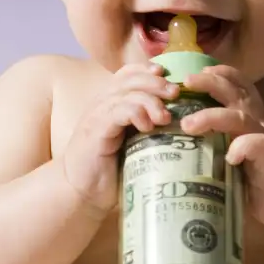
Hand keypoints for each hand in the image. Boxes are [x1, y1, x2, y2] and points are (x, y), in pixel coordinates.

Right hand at [63, 63, 178, 213]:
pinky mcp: (95, 129)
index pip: (128, 74)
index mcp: (111, 104)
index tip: (169, 77)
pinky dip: (136, 113)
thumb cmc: (110, 171)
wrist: (80, 192)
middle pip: (130, 78)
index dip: (148, 71)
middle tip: (176, 92)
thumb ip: (149, 131)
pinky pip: (118, 111)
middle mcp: (102, 104)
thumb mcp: (133, 146)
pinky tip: (148, 126)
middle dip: (156, 82)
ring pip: (127, 93)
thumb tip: (182, 126)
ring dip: (151, 100)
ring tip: (165, 117)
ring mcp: (97, 115)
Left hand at [180, 65, 263, 228]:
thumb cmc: (260, 177)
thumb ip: (219, 139)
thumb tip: (179, 133)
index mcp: (251, 116)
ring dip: (212, 116)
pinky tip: (230, 155)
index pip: (238, 85)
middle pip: (235, 93)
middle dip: (209, 83)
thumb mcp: (238, 150)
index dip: (218, 74)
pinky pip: (259, 145)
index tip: (193, 71)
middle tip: (184, 83)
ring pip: (240, 117)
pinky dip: (244, 147)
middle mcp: (260, 121)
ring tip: (188, 124)